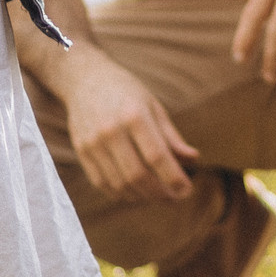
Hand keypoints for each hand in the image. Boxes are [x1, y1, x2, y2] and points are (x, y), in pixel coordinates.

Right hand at [57, 50, 199, 202]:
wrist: (84, 79)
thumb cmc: (126, 92)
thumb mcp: (153, 106)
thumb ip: (171, 136)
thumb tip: (193, 159)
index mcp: (134, 115)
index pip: (156, 156)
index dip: (173, 178)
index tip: (187, 190)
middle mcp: (111, 131)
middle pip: (137, 175)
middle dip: (160, 193)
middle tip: (175, 197)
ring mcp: (93, 143)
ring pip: (120, 184)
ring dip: (143, 197)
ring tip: (158, 195)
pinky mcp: (81, 152)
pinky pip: (103, 184)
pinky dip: (122, 194)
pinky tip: (136, 191)